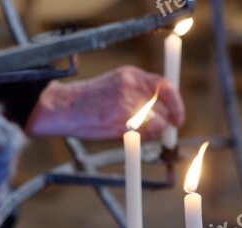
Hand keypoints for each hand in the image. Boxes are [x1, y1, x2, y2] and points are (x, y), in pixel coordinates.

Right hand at [24, 66, 184, 139]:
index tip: (178, 119)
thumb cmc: (89, 102)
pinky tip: (126, 136)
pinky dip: (143, 139)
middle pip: (164, 108)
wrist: (64, 108)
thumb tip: (164, 115)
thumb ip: (139, 95)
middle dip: (164, 123)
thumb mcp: (116, 87)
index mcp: (131, 74)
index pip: (165, 86)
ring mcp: (128, 103)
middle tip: (159, 133)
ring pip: (158, 123)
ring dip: (152, 133)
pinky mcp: (123, 121)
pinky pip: (147, 134)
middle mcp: (132, 86)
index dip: (176, 105)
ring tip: (133, 132)